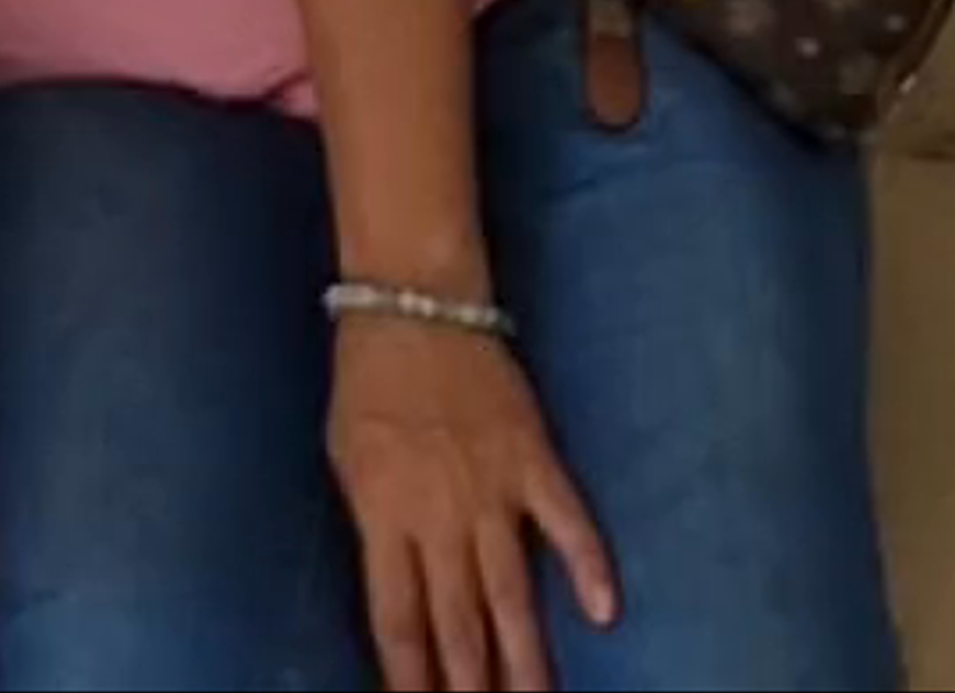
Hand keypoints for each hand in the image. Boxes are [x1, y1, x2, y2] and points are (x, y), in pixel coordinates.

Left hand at [328, 312, 616, 692]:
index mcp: (384, 515)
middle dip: (470, 688)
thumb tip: (397, 593)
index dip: (410, 679)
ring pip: (512, 592)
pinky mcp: (533, 458)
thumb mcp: (349, 460)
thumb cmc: (369, 382)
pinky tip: (605, 611)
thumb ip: (375, 527)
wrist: (412, 300)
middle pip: (459, 623)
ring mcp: (491, 488)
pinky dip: (588, 563)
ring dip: (526, 659)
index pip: (398, 622)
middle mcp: (439, 514)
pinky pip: (566, 519)